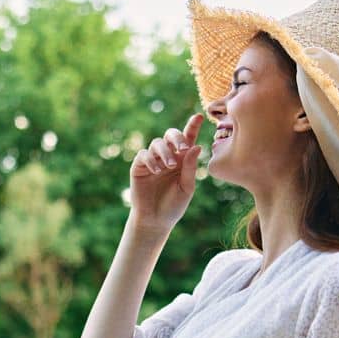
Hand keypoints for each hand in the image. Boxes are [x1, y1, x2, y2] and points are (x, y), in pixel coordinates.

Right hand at [129, 113, 203, 231]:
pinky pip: (144, 155)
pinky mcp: (139, 167)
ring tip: (169, 166)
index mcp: (182, 160)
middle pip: (170, 135)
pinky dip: (151, 159)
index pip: (188, 139)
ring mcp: (152, 161)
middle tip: (183, 149)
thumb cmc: (173, 205)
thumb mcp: (187, 187)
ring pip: (157, 143)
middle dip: (177, 138)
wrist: (155, 220)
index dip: (193, 126)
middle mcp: (168, 156)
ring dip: (165, 152)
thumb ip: (191, 167)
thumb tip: (196, 146)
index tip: (199, 117)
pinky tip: (157, 170)